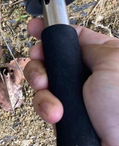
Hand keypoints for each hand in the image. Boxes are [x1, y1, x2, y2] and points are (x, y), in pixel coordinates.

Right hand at [24, 18, 118, 145]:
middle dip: (39, 63)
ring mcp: (75, 98)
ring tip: (55, 103)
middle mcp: (88, 77)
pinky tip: (57, 116)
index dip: (51, 31)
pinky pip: (42, 105)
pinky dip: (46, 109)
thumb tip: (72, 44)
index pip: (73, 37)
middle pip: (50, 58)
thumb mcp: (113, 61)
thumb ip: (89, 45)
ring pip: (42, 82)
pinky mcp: (64, 118)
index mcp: (104, 58)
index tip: (35, 26)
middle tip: (40, 67)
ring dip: (43, 90)